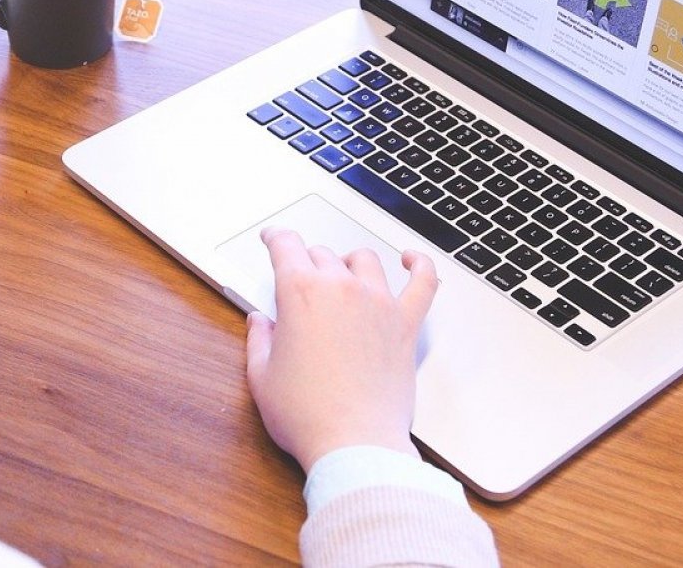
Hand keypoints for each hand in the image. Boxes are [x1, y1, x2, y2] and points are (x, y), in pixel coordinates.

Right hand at [244, 227, 438, 471]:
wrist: (354, 444)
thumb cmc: (308, 416)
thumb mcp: (262, 377)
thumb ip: (259, 341)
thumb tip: (260, 323)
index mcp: (301, 294)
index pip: (286, 246)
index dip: (276, 237)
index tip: (273, 238)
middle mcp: (342, 289)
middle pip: (322, 254)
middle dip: (307, 261)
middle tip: (300, 278)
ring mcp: (379, 303)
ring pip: (365, 260)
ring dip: (349, 262)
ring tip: (343, 272)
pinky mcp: (406, 325)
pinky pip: (423, 283)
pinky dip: (419, 265)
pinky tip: (411, 260)